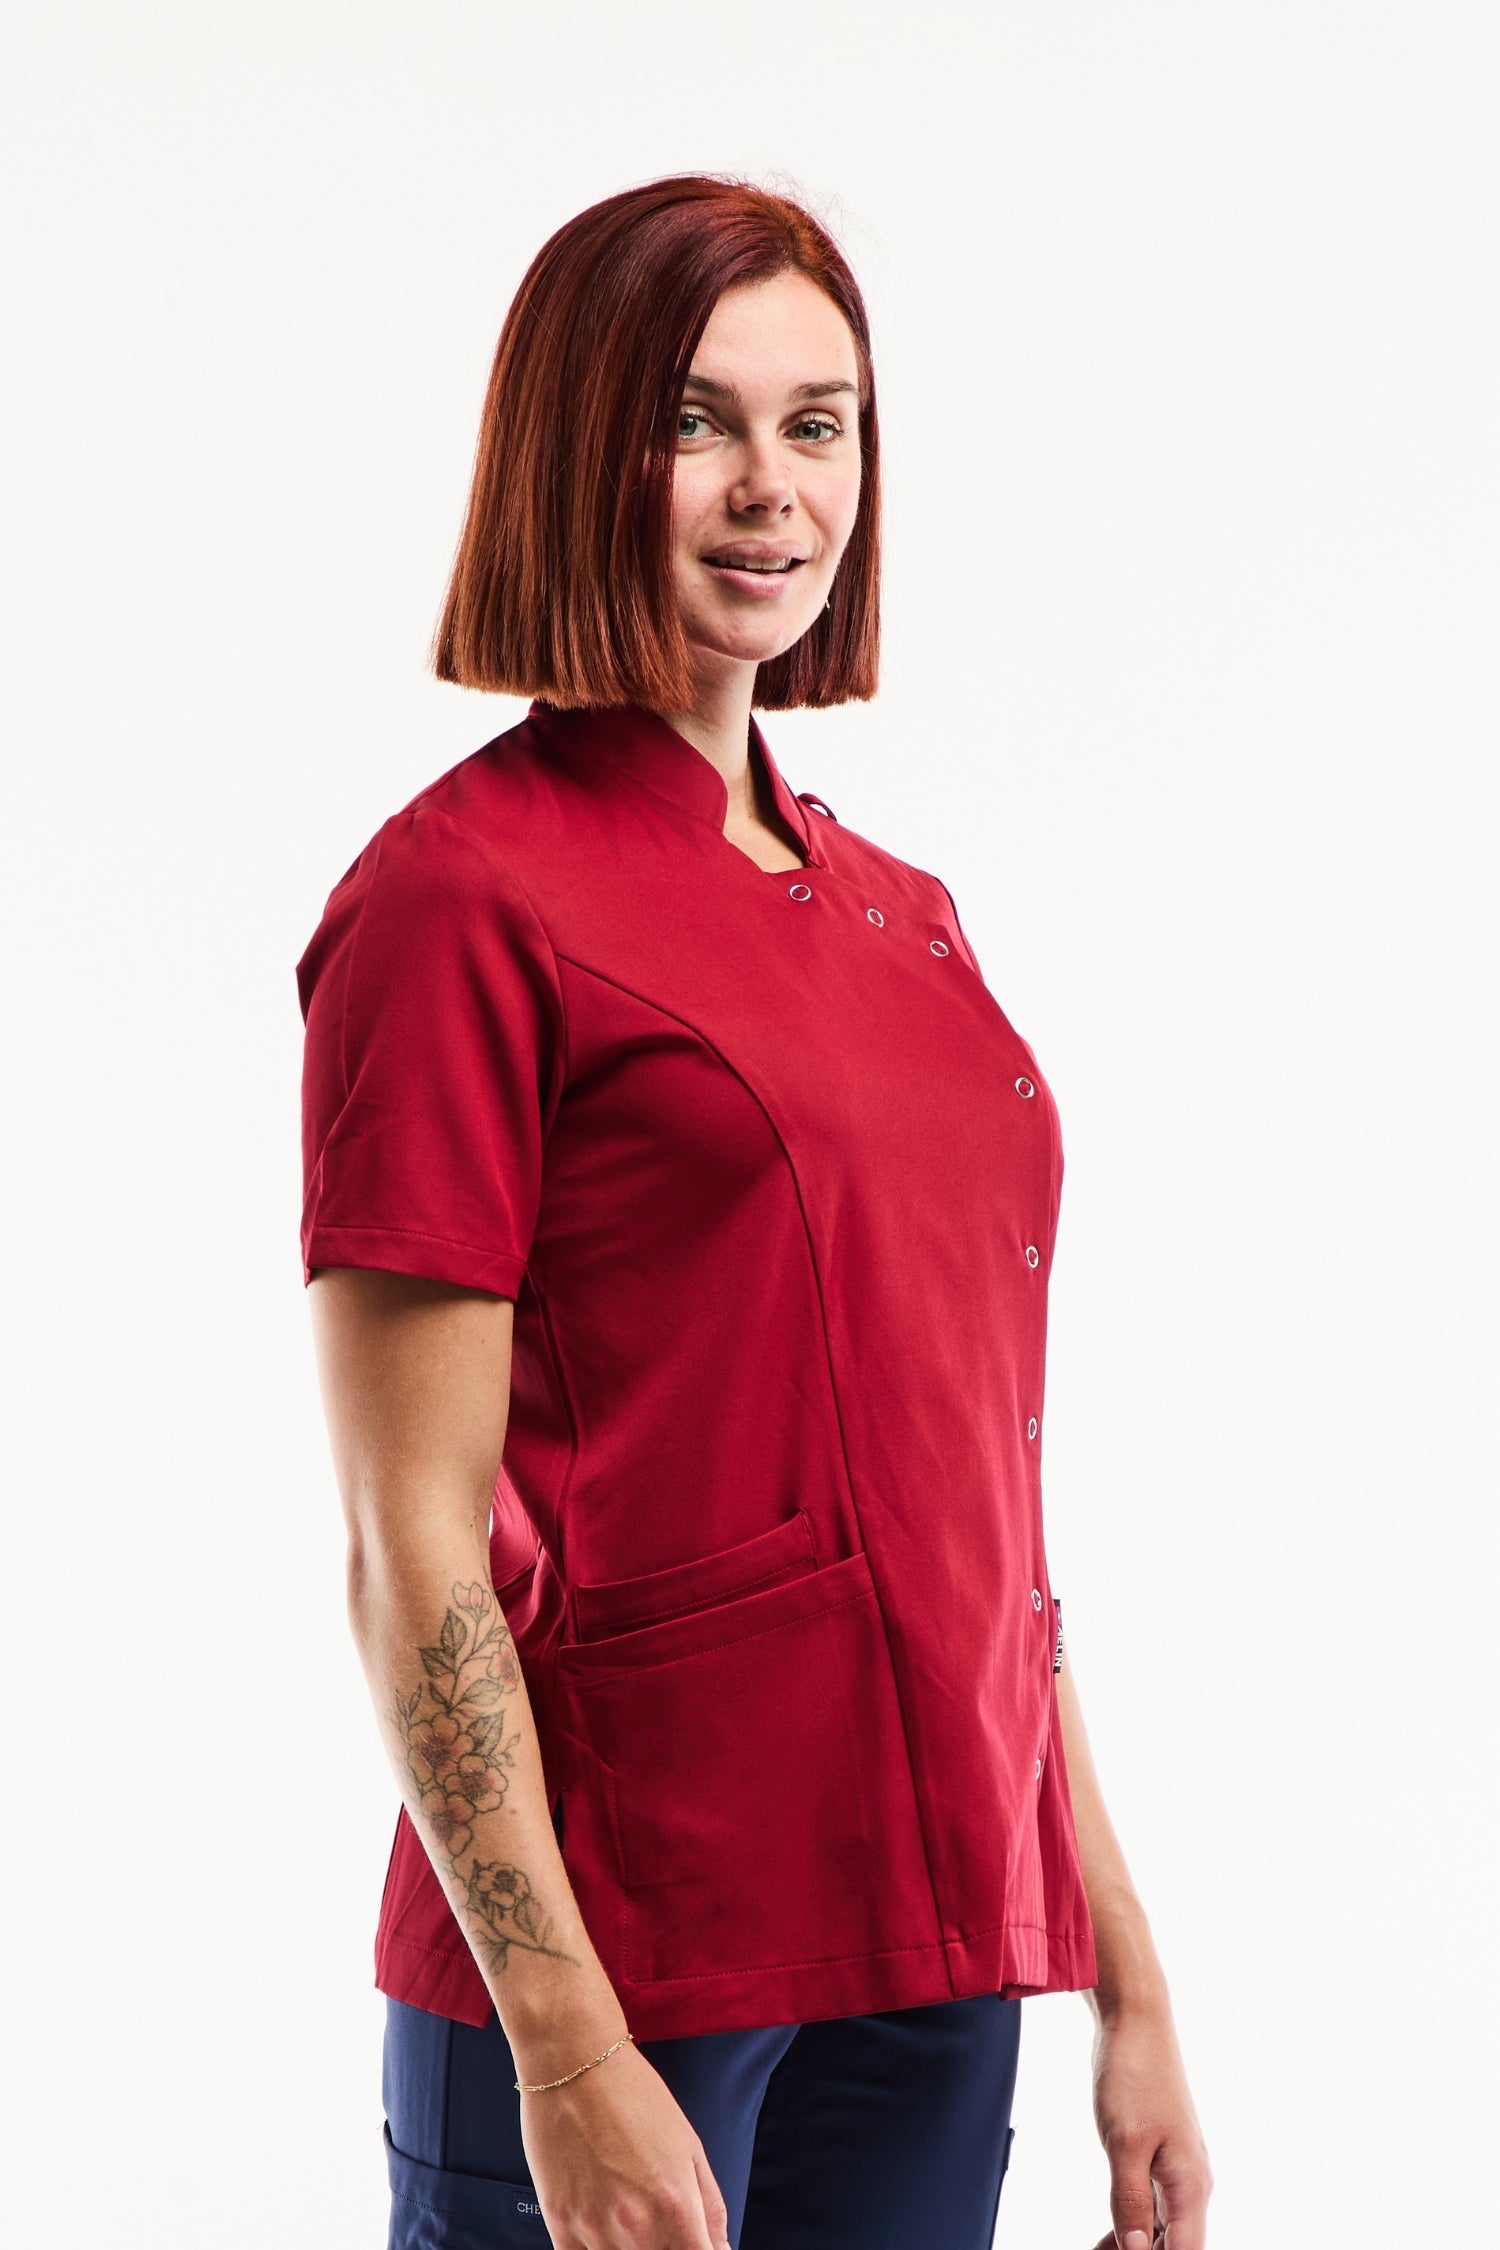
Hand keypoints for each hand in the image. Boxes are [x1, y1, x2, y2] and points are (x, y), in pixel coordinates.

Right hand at [518, 2040, 731, 2249]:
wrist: (574, 2062)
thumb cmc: (633, 2094)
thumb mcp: (690, 2145)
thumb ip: (710, 2207)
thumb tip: (721, 2248)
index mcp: (676, 2205)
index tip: (696, 2246)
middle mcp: (636, 2225)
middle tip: (662, 2226)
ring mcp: (595, 2229)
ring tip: (630, 2215)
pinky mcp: (559, 2224)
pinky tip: (604, 2233)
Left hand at [1087, 1995, 1212, 2249]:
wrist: (1137, 2021)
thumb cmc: (1133, 2075)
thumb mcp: (1125, 2142)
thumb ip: (1131, 2201)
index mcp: (1190, 2185)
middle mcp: (1191, 2183)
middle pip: (1174, 2245)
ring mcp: (1178, 2169)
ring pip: (1162, 2228)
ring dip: (1134, 2245)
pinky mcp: (1162, 2155)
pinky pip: (1153, 2205)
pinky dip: (1132, 2224)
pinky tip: (1108, 2237)